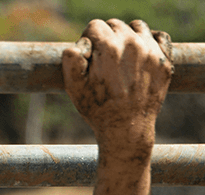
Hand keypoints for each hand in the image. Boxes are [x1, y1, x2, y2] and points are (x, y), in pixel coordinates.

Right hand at [62, 19, 172, 150]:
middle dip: (107, 38)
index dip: (88, 40)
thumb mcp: (73, 85)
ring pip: (136, 27)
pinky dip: (150, 41)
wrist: (126, 128)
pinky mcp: (164, 60)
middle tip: (104, 61)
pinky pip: (158, 36)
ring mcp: (151, 51)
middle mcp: (132, 44)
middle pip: (115, 25)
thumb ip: (71, 57)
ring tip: (121, 58)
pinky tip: (140, 56)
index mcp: (108, 48)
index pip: (95, 26)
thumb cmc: (97, 108)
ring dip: (127, 37)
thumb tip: (82, 43)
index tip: (89, 57)